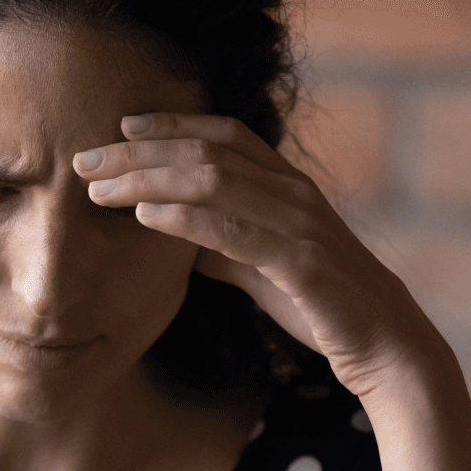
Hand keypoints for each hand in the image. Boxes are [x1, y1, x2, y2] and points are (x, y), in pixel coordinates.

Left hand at [73, 111, 447, 396]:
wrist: (384, 346)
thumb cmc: (322, 306)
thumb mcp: (262, 268)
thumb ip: (224, 246)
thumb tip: (177, 237)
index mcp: (288, 187)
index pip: (224, 136)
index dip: (172, 124)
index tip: (121, 128)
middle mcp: (293, 193)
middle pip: (206, 153)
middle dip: (140, 153)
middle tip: (86, 159)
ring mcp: (299, 224)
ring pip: (214, 182)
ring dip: (149, 180)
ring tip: (100, 189)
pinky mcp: (301, 262)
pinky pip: (235, 231)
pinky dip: (185, 219)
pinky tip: (145, 217)